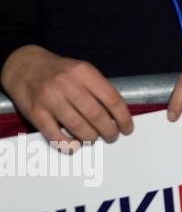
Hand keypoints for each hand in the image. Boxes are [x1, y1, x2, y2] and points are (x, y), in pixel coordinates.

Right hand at [0, 45, 131, 146]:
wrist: (24, 66)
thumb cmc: (59, 71)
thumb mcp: (82, 70)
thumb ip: (99, 88)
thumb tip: (117, 115)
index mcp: (84, 72)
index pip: (112, 99)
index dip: (123, 118)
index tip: (127, 128)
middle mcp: (67, 84)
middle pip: (96, 115)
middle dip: (108, 130)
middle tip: (111, 136)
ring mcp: (49, 99)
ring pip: (77, 126)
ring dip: (90, 137)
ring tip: (94, 138)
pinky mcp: (35, 112)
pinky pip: (54, 134)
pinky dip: (67, 144)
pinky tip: (74, 145)